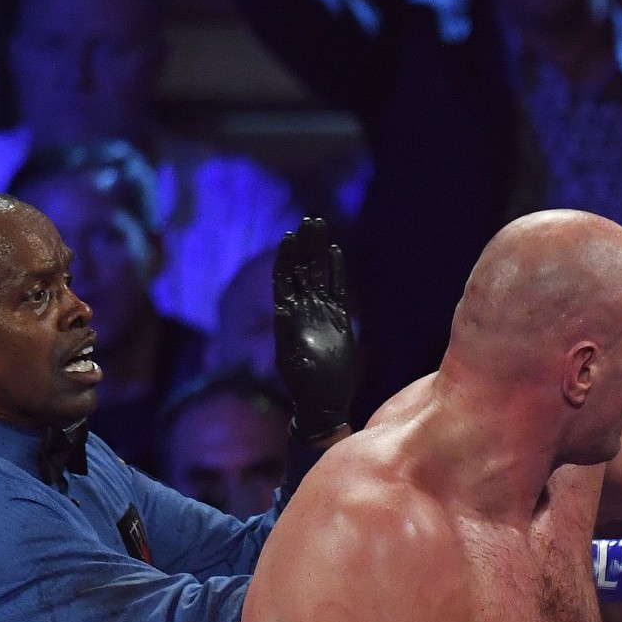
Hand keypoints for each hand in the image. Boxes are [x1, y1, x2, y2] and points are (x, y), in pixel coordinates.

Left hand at [274, 217, 356, 444]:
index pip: (284, 277)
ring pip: (319, 274)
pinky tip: (336, 252)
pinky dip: (337, 271)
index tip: (290, 235)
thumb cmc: (304, 384)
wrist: (323, 401)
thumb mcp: (290, 357)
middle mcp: (303, 309)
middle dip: (305, 245)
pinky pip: (337, 289)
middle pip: (302, 269)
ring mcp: (321, 312)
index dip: (286, 256)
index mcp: (286, 315)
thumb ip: (288, 332)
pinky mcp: (339, 319)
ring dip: (318, 251)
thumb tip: (282, 309)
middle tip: (311, 220)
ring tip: (321, 227)